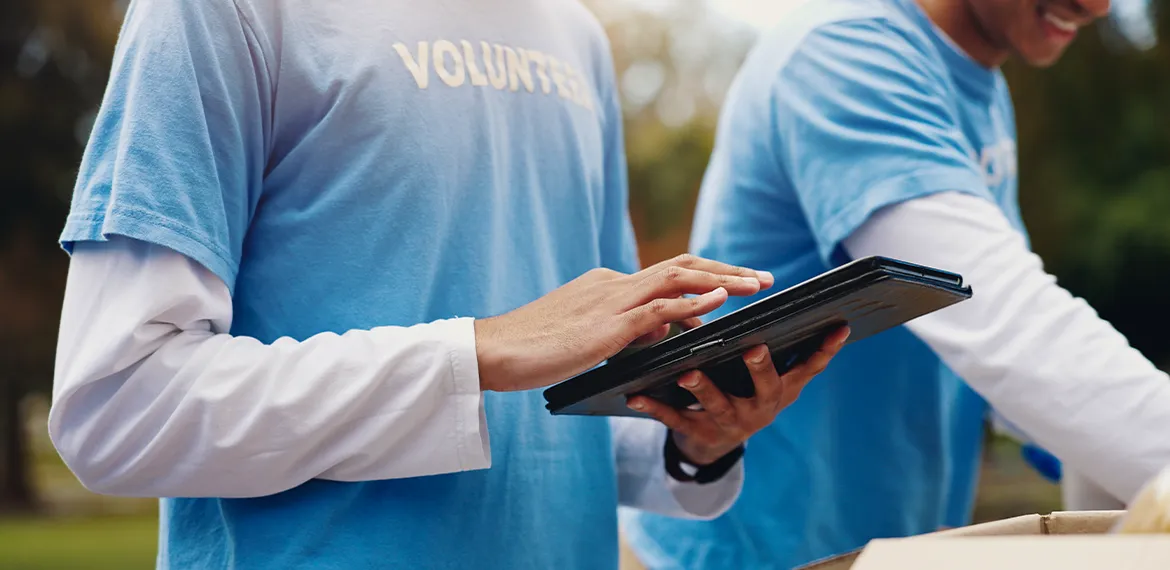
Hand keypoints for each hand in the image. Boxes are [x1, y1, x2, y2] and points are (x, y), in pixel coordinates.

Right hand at [474, 254, 774, 391]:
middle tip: (763, 279)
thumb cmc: (533, 349)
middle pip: (683, 265)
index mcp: (608, 286)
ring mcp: (612, 301)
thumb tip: (662, 331)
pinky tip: (720, 303)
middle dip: (727, 270)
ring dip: (723, 280)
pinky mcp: (607, 325)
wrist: (494, 350)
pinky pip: (659, 307)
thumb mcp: (586, 336)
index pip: (667, 275)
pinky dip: (693, 301)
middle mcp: (614, 284)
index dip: (706, 280)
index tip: (736, 288)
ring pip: (678, 277)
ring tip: (757, 286)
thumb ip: (625, 331)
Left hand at [628, 327, 849, 464]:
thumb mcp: (762, 375)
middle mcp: (762, 408)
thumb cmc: (741, 389)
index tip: (837, 327)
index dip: (825, 350)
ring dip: (703, 388)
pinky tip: (636, 395)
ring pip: (717, 405)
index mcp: (781, 388)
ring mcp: (731, 424)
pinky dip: (654, 407)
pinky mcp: (699, 434)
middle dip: (761, 368)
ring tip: (687, 373)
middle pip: (765, 387)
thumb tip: (771, 292)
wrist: (713, 442)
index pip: (809, 367)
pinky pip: (674, 420)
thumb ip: (772, 344)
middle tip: (754, 348)